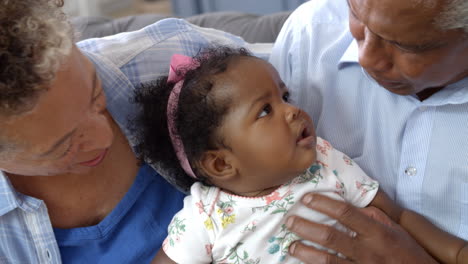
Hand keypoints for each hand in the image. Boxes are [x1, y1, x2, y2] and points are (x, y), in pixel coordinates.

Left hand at [285, 193, 437, 263]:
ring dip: (306, 252)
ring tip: (292, 245)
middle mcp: (367, 250)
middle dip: (306, 227)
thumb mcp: (394, 228)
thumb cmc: (406, 250)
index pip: (346, 213)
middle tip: (290, 221)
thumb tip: (348, 201)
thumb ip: (371, 215)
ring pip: (328, 259)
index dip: (324, 204)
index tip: (307, 198)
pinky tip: (304, 263)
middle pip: (331, 236)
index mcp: (376, 231)